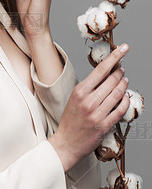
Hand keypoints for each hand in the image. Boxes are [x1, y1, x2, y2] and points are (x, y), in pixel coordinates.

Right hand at [48, 44, 130, 171]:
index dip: (114, 57)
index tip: (123, 49)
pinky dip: (126, 101)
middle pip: (112, 80)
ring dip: (124, 84)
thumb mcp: (75, 98)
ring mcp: (97, 113)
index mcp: (80, 91)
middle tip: (122, 69)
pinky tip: (125, 97)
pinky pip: (121, 109)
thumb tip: (105, 74)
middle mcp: (89, 101)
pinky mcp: (105, 125)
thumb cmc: (70, 119)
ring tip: (125, 80)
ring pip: (118, 93)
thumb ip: (89, 87)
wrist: (66, 143)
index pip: (101, 70)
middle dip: (120, 72)